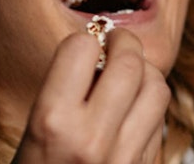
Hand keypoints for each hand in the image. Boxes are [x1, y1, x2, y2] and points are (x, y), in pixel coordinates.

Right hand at [14, 31, 169, 162]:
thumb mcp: (32, 136)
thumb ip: (62, 94)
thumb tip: (96, 49)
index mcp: (53, 124)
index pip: (79, 48)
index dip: (83, 41)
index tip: (84, 45)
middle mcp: (93, 139)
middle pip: (129, 63)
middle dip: (124, 43)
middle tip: (115, 43)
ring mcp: (125, 159)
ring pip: (156, 88)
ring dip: (145, 74)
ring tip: (129, 76)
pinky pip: (161, 122)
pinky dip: (151, 108)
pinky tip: (132, 112)